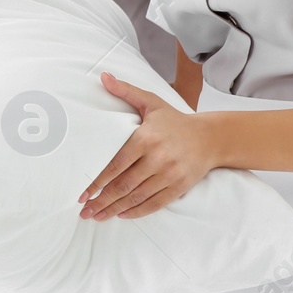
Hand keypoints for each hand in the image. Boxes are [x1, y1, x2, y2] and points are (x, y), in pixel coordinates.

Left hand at [77, 71, 217, 220]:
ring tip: (98, 216)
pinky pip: (155, 204)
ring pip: (137, 197)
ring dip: (115, 209)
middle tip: (84, 211)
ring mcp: (169, 174)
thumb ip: (125, 91)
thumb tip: (103, 76)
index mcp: (146, 139)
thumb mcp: (151, 102)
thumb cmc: (175, 120)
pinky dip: (137, 211)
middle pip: (123, 185)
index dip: (97, 182)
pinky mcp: (179, 186)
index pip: (115, 165)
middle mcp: (157, 158)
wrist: (211, 137)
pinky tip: (122, 215)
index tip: (82, 193)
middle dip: (101, 201)